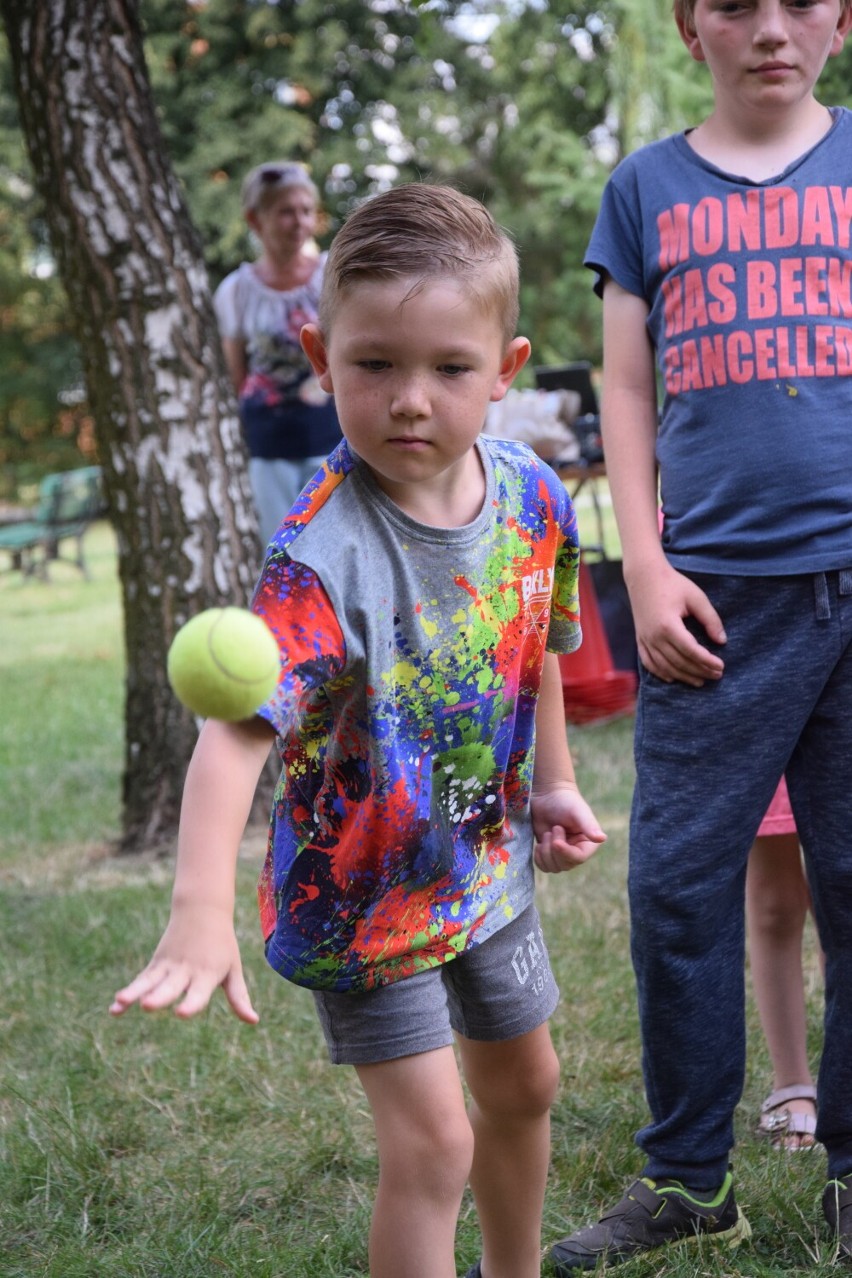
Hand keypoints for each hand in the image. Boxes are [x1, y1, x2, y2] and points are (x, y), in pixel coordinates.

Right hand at [109, 904, 258, 1024]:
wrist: (203, 909)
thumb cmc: (222, 945)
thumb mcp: (233, 969)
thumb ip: (239, 996)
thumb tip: (254, 1021)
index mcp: (207, 974)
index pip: (199, 993)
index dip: (190, 1004)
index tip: (180, 1013)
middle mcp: (186, 971)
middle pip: (171, 987)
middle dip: (159, 997)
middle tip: (148, 1006)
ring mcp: (169, 966)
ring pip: (150, 981)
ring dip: (135, 992)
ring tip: (121, 1002)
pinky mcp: (157, 963)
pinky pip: (141, 980)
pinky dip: (129, 992)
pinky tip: (115, 1008)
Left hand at [532, 783, 606, 873]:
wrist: (548, 796)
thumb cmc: (565, 801)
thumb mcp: (578, 812)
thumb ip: (589, 825)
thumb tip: (602, 838)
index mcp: (588, 843)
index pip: (578, 858)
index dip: (565, 853)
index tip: (555, 842)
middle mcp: (576, 851)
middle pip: (564, 865)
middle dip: (554, 848)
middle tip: (554, 828)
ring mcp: (562, 853)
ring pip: (553, 867)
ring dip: (545, 851)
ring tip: (548, 832)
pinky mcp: (549, 853)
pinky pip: (544, 866)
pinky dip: (539, 857)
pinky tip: (540, 843)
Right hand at [626, 559, 725, 685]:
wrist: (644, 576)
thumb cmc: (672, 584)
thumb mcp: (696, 598)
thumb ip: (710, 619)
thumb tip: (722, 641)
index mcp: (668, 625)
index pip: (691, 650)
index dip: (707, 661)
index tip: (721, 666)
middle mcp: (654, 636)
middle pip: (679, 662)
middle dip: (700, 671)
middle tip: (717, 675)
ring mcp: (645, 639)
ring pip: (665, 666)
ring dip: (683, 676)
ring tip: (700, 681)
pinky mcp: (640, 639)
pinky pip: (649, 663)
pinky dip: (660, 673)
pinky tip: (673, 679)